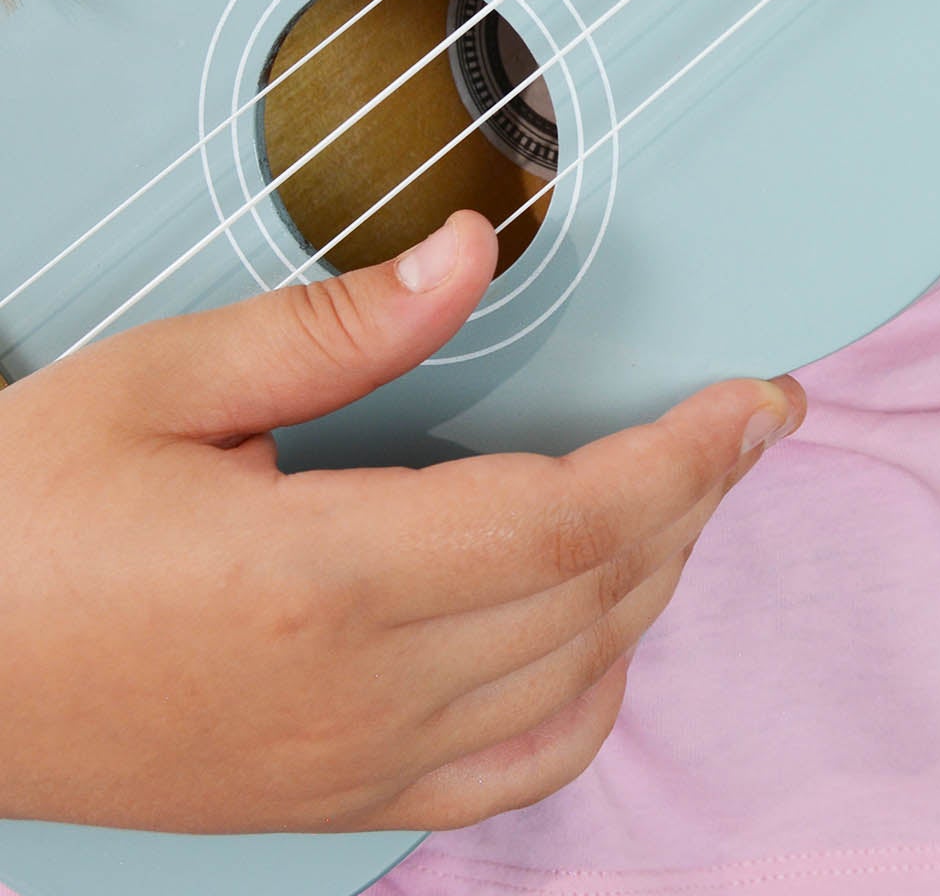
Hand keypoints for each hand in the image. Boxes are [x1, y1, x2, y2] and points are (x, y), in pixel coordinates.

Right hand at [0, 211, 803, 832]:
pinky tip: (609, 629)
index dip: (686, 455)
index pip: (572, 518)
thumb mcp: (159, 384)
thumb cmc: (15, 524)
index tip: (756, 398)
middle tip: (748, 420)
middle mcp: (354, 691)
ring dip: (658, 576)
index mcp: (317, 577)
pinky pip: (512, 772)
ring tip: (691, 487)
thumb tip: (470, 251)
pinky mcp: (332, 798)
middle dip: (697, 493)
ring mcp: (349, 762)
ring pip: (575, 675)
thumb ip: (338, 323)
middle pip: (597, 590)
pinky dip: (592, 697)